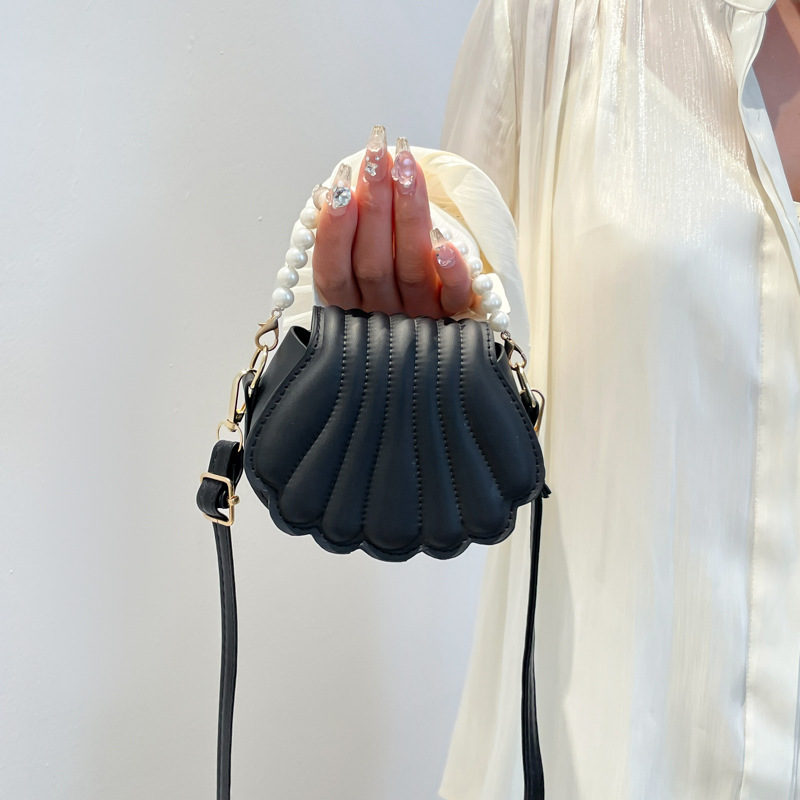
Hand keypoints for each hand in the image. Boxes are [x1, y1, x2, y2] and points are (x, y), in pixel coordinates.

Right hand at [312, 126, 477, 317]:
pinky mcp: (452, 313)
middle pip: (372, 265)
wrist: (436, 310)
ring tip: (406, 168)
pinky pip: (453, 299)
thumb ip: (350, 228)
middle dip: (374, 205)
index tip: (339, 185)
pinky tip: (446, 243)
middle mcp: (381, 310)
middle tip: (377, 155)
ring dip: (408, 215)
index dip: (333, 231)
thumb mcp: (360, 254)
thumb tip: (340, 188)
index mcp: (349, 301)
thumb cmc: (391, 268)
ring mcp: (417, 313)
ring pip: (411, 270)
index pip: (333, 272)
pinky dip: (451, 273)